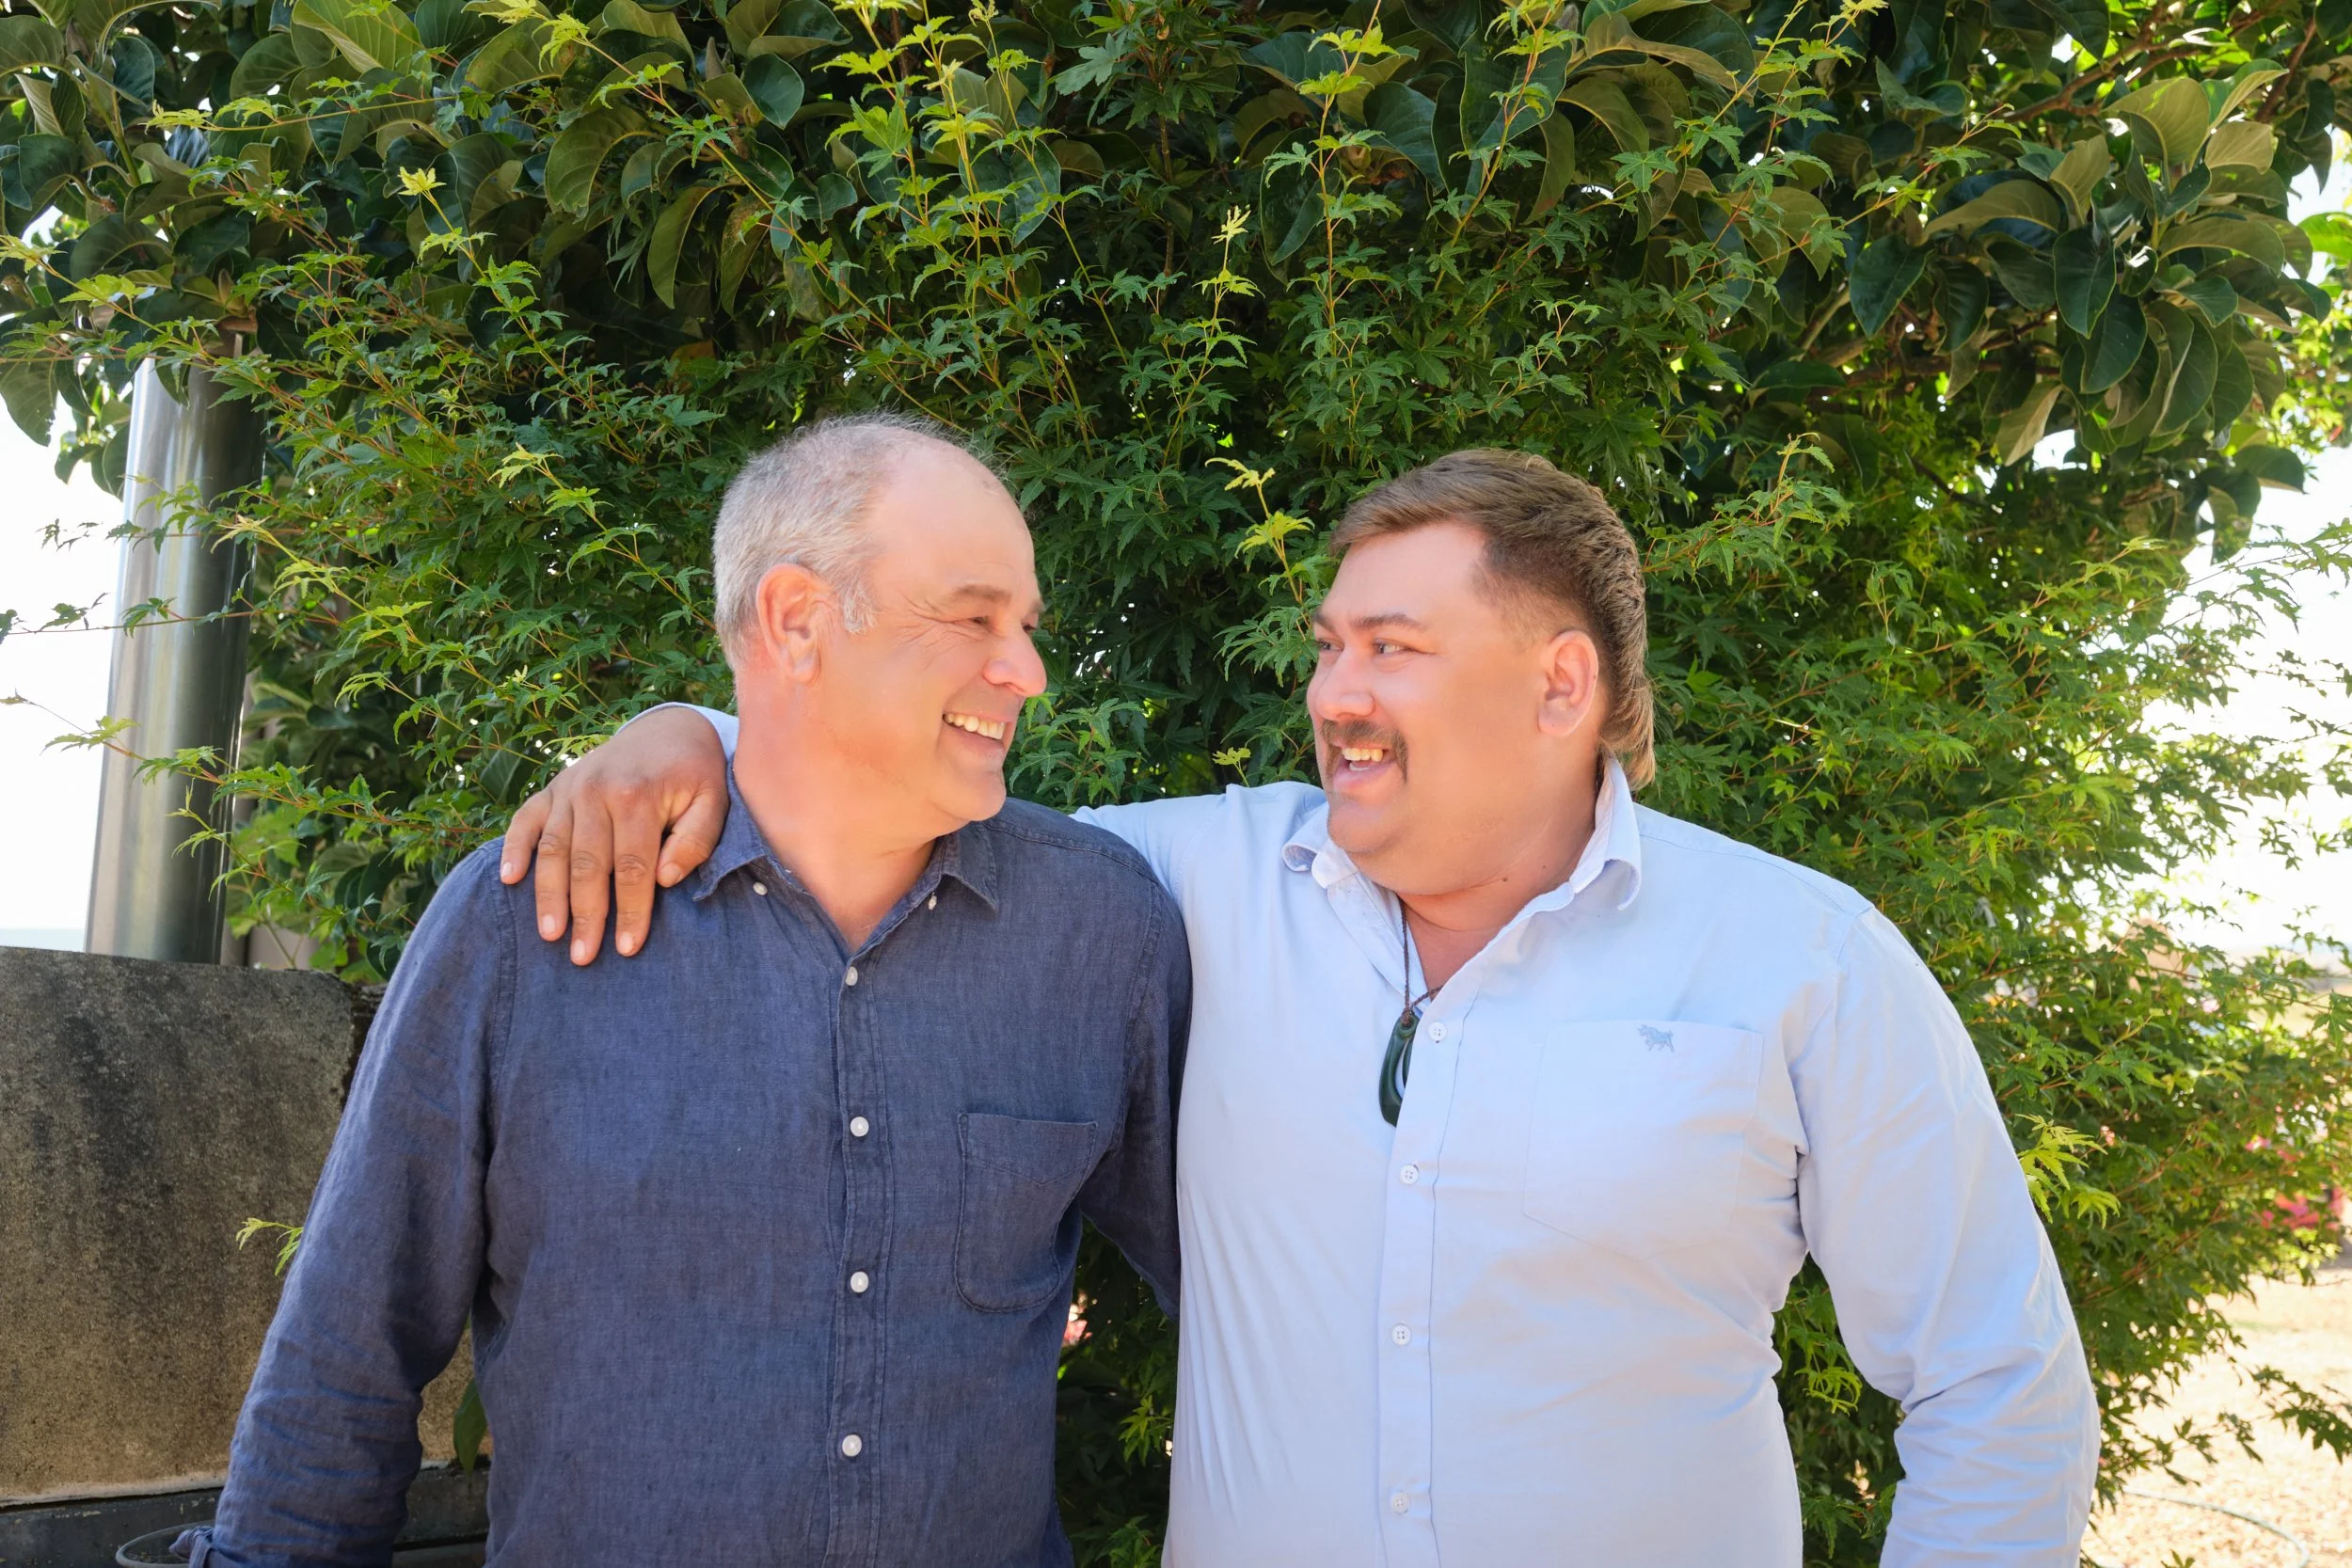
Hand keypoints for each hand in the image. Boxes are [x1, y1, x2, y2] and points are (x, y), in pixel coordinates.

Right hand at [499, 706, 729, 964]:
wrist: (668, 729)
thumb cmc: (695, 775)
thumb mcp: (714, 801)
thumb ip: (696, 839)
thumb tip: (665, 878)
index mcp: (637, 796)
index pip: (633, 867)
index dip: (630, 910)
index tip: (627, 948)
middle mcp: (596, 791)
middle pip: (588, 864)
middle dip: (585, 914)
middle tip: (583, 956)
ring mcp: (570, 788)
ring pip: (553, 849)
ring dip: (548, 894)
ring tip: (550, 934)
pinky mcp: (553, 788)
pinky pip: (526, 819)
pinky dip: (514, 847)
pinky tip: (508, 880)